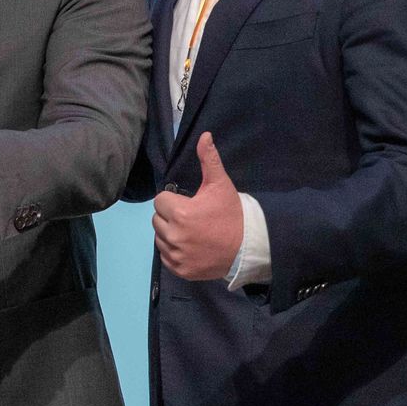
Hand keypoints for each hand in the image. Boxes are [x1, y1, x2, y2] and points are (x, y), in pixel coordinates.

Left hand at [153, 132, 243, 280]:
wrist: (249, 247)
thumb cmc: (232, 214)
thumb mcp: (221, 185)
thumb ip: (209, 160)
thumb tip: (204, 135)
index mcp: (181, 213)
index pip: (160, 201)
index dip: (174, 200)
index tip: (190, 204)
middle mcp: (175, 235)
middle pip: (157, 220)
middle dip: (170, 216)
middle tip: (191, 218)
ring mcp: (177, 255)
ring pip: (159, 238)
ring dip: (170, 234)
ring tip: (191, 232)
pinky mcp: (180, 270)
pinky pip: (165, 257)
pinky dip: (174, 252)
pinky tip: (190, 247)